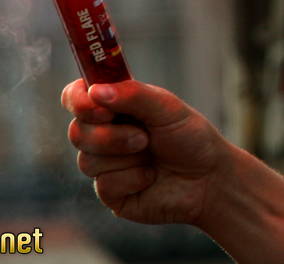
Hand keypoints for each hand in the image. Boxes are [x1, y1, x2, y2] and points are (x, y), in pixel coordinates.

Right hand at [61, 79, 230, 225]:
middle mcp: (104, 134)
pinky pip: (104, 184)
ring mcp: (105, 164)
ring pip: (87, 160)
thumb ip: (133, 95)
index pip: (75, 97)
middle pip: (77, 132)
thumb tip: (96, 91)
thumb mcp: (166, 108)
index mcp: (113, 107)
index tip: (100, 107)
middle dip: (111, 136)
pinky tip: (151, 176)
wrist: (209, 179)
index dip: (78, 101)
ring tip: (152, 154)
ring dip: (125, 157)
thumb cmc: (190, 137)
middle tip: (144, 138)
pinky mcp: (110, 193)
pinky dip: (133, 178)